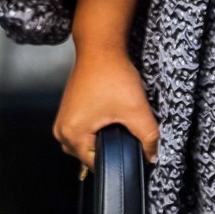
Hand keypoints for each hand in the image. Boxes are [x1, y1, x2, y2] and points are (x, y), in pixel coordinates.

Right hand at [53, 48, 158, 166]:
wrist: (100, 49)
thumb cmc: (112, 76)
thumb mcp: (136, 110)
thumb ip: (148, 138)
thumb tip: (153, 156)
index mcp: (72, 135)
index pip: (97, 164)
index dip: (118, 159)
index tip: (131, 148)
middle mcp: (61, 131)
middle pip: (90, 156)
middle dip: (110, 148)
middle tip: (124, 128)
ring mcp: (62, 122)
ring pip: (86, 145)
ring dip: (102, 138)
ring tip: (116, 121)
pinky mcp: (68, 113)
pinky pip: (83, 133)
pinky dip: (96, 129)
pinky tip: (108, 116)